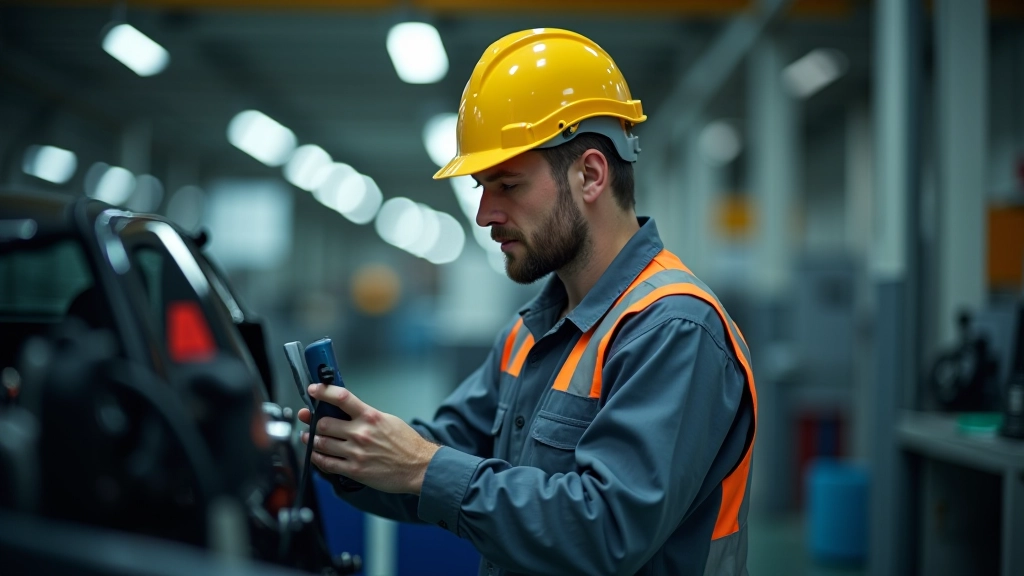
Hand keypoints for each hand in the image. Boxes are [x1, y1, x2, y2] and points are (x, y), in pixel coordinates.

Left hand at [297, 384, 439, 494]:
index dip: (323, 391)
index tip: (313, 389)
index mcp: (370, 416)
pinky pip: (327, 463)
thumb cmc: (406, 444)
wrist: (419, 467)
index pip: (341, 397)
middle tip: (311, 422)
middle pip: (324, 423)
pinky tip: (317, 455)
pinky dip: (317, 458)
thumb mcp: (387, 420)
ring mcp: (356, 452)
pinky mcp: (354, 470)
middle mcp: (361, 433)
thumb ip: (366, 415)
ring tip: (310, 438)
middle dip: (315, 423)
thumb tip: (346, 411)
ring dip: (312, 440)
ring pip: (322, 443)